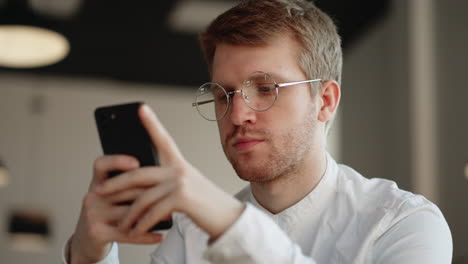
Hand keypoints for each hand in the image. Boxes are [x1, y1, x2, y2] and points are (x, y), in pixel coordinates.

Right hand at [70, 155, 162, 263]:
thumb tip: (160, 172)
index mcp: (98, 181)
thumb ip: (129, 183)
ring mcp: (92, 214)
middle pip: (125, 190)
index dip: (117, 161)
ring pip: (129, 212)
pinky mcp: (96, 233)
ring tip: (170, 215)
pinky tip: (160, 236)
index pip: (102, 164)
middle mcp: (93, 195)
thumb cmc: (109, 212)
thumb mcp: (113, 194)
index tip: (136, 163)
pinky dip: (146, 236)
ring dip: (152, 215)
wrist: (88, 240)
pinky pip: (127, 234)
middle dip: (151, 193)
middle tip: (171, 194)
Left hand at [96, 104, 244, 239]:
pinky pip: (152, 211)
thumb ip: (164, 185)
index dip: (151, 123)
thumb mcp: (185, 188)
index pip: (163, 139)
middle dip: (115, 183)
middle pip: (138, 173)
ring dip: (128, 215)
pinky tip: (134, 232)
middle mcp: (179, 169)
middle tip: (99, 190)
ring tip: (121, 226)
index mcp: (179, 163)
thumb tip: (136, 191)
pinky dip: (141, 225)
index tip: (140, 108)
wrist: (227, 218)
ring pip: (142, 197)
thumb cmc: (204, 205)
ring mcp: (180, 182)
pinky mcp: (182, 198)